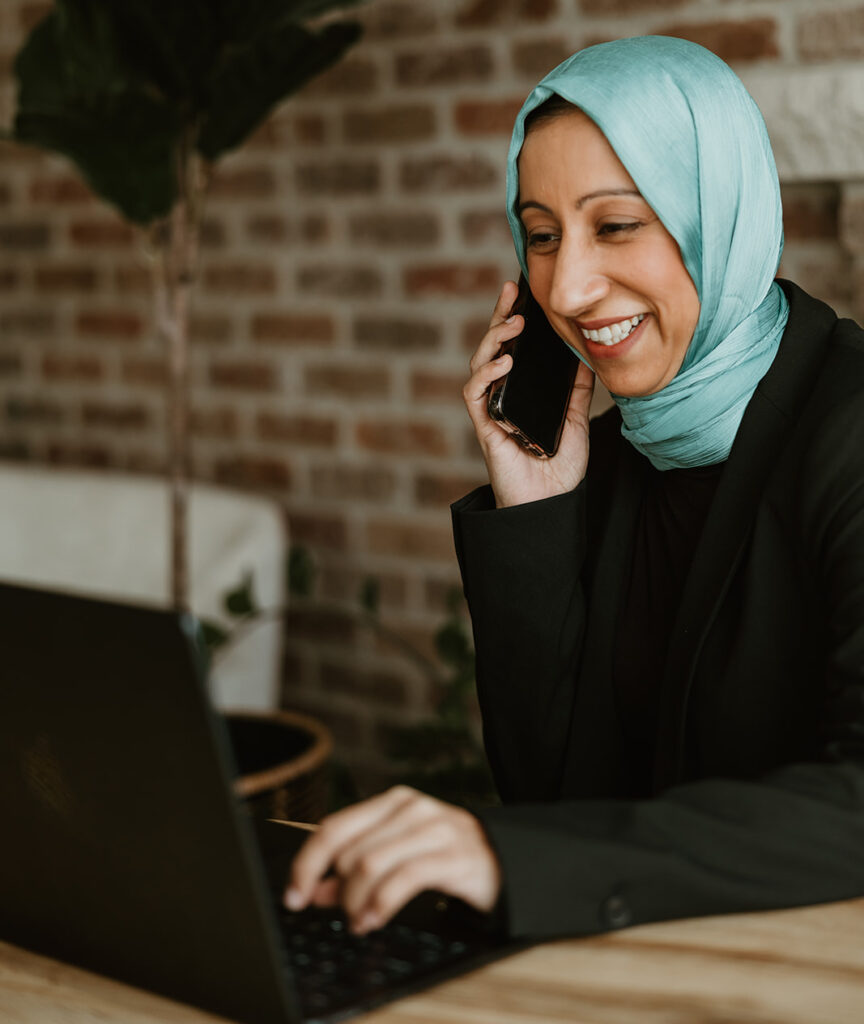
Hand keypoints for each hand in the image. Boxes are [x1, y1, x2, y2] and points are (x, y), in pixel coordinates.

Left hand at [284, 786, 501, 933]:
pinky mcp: (452, 855)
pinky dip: (380, 905)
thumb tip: (315, 891)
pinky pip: (402, 880)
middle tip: (339, 915)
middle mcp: (410, 808)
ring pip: (370, 865)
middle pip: (350, 852)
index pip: (333, 827)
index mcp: (392, 802)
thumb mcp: (397, 855)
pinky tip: (375, 920)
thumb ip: (356, 868)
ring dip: (355, 902)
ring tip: (358, 922)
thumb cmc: (444, 856)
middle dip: (336, 891)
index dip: (306, 863)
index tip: (293, 894)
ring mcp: (433, 828)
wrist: (506, 857)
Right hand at [463, 280, 595, 507]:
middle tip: (512, 293)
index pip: (513, 347)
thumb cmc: (559, 467)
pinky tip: (504, 362)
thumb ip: (577, 389)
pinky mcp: (485, 426)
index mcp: (521, 390)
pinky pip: (474, 393)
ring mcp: (491, 410)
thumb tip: (586, 353)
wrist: (551, 504)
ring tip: (515, 325)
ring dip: (494, 341)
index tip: (523, 292)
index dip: (513, 318)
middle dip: (499, 317)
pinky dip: (486, 374)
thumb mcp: (576, 419)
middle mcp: (502, 395)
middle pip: (492, 348)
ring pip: (478, 364)